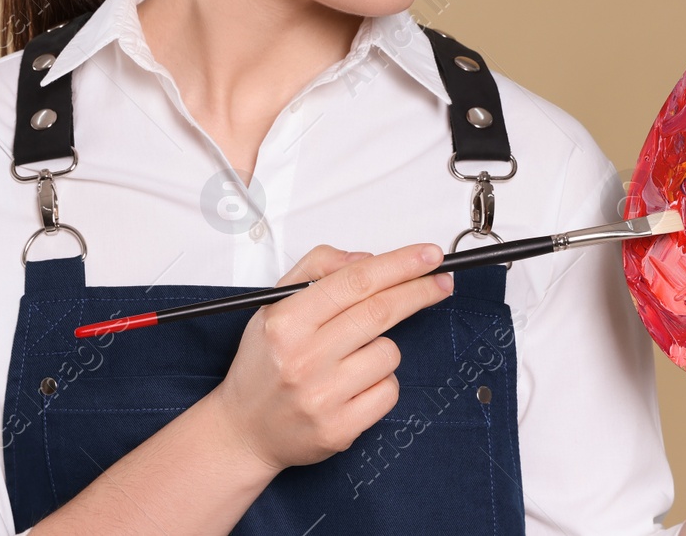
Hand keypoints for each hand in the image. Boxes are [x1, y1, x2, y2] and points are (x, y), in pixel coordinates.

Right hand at [206, 242, 453, 471]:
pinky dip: (380, 383)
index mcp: (286, 322)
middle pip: (380, 311)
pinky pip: (388, 392)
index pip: (355, 281)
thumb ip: (317, 270)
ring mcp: (322, 397)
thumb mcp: (274, 305)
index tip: (428, 255)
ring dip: (383, 348)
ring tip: (352, 358)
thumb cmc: (263, 365)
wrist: (243, 430)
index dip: (399, 264)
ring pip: (389, 353)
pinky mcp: (340, 429)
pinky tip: (354, 386)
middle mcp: (302, 359)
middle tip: (441, 281)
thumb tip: (368, 260)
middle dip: (419, 291)